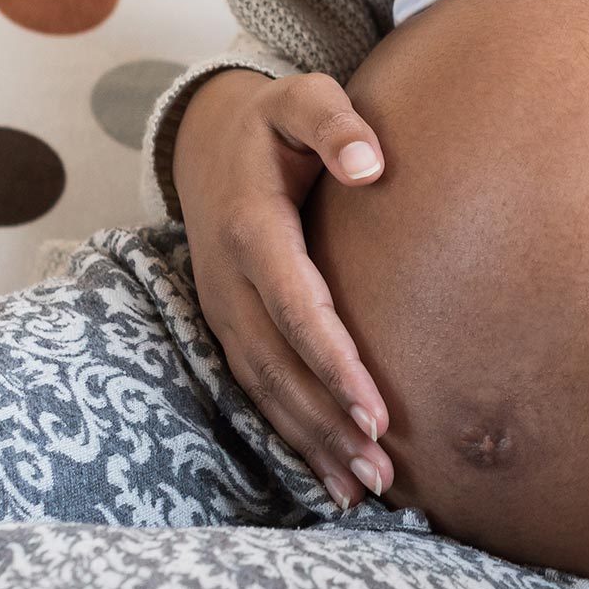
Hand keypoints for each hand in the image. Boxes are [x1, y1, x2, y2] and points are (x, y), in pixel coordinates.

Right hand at [172, 68, 393, 507]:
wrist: (205, 142)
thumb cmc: (273, 123)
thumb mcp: (299, 99)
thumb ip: (334, 120)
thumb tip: (372, 164)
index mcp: (252, 229)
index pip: (297, 308)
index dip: (335, 363)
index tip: (379, 411)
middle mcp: (229, 281)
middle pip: (280, 367)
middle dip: (328, 424)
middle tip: (383, 472)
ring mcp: (223, 311)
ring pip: (266, 391)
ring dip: (312, 444)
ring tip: (367, 489)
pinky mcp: (229, 330)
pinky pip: (259, 392)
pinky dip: (293, 439)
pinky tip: (333, 479)